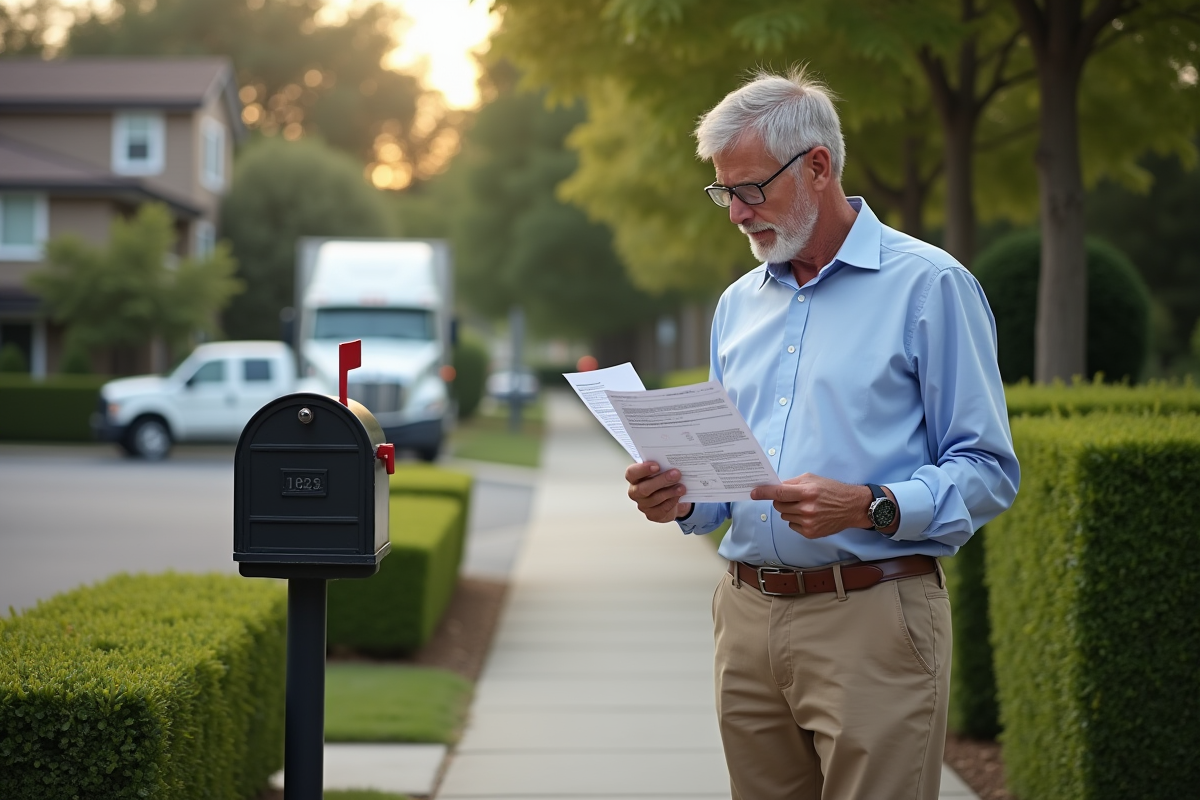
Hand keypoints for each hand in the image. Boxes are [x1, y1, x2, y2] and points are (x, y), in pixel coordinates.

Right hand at [626, 461, 692, 522]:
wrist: (671, 497)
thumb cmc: (663, 480)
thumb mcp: (661, 470)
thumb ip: (662, 465)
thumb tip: (673, 461)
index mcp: (634, 478)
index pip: (632, 473)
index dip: (642, 469)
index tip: (657, 465)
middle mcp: (635, 492)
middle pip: (643, 488)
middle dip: (661, 481)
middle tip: (676, 474)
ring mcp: (642, 505)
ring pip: (654, 499)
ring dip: (670, 492)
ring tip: (681, 487)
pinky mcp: (652, 515)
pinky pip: (661, 509)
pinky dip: (672, 501)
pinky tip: (679, 496)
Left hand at [750, 474, 880, 538]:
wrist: (852, 507)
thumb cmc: (831, 490)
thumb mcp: (812, 479)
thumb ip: (792, 483)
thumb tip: (774, 487)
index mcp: (807, 492)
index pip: (779, 493)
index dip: (764, 492)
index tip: (753, 493)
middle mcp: (807, 508)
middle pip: (779, 505)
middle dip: (782, 500)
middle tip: (794, 497)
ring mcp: (808, 522)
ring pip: (784, 516)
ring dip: (790, 511)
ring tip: (805, 506)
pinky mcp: (810, 533)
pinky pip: (792, 526)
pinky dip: (796, 520)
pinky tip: (810, 515)